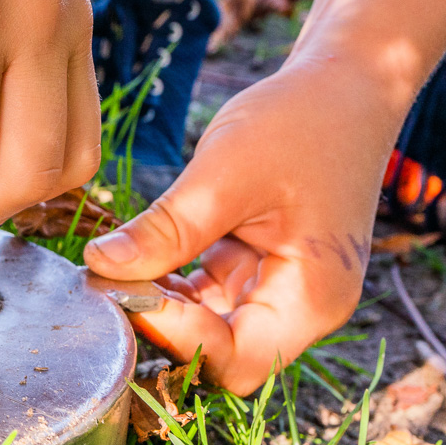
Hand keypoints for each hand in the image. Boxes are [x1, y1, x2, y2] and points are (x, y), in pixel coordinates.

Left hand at [82, 55, 408, 393]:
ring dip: (162, 308)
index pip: (237, 359)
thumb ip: (166, 230)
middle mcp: (303, 309)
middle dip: (164, 327)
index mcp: (313, 298)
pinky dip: (172, 287)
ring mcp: (282, 293)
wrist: (345, 85)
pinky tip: (138, 257)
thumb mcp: (226, 174)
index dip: (177, 338)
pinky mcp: (260, 272)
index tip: (123, 291)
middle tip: (107, 286)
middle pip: (223, 356)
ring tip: (115, 268)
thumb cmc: (301, 122)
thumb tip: (100, 268)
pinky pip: (209, 301)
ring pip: (209, 331)